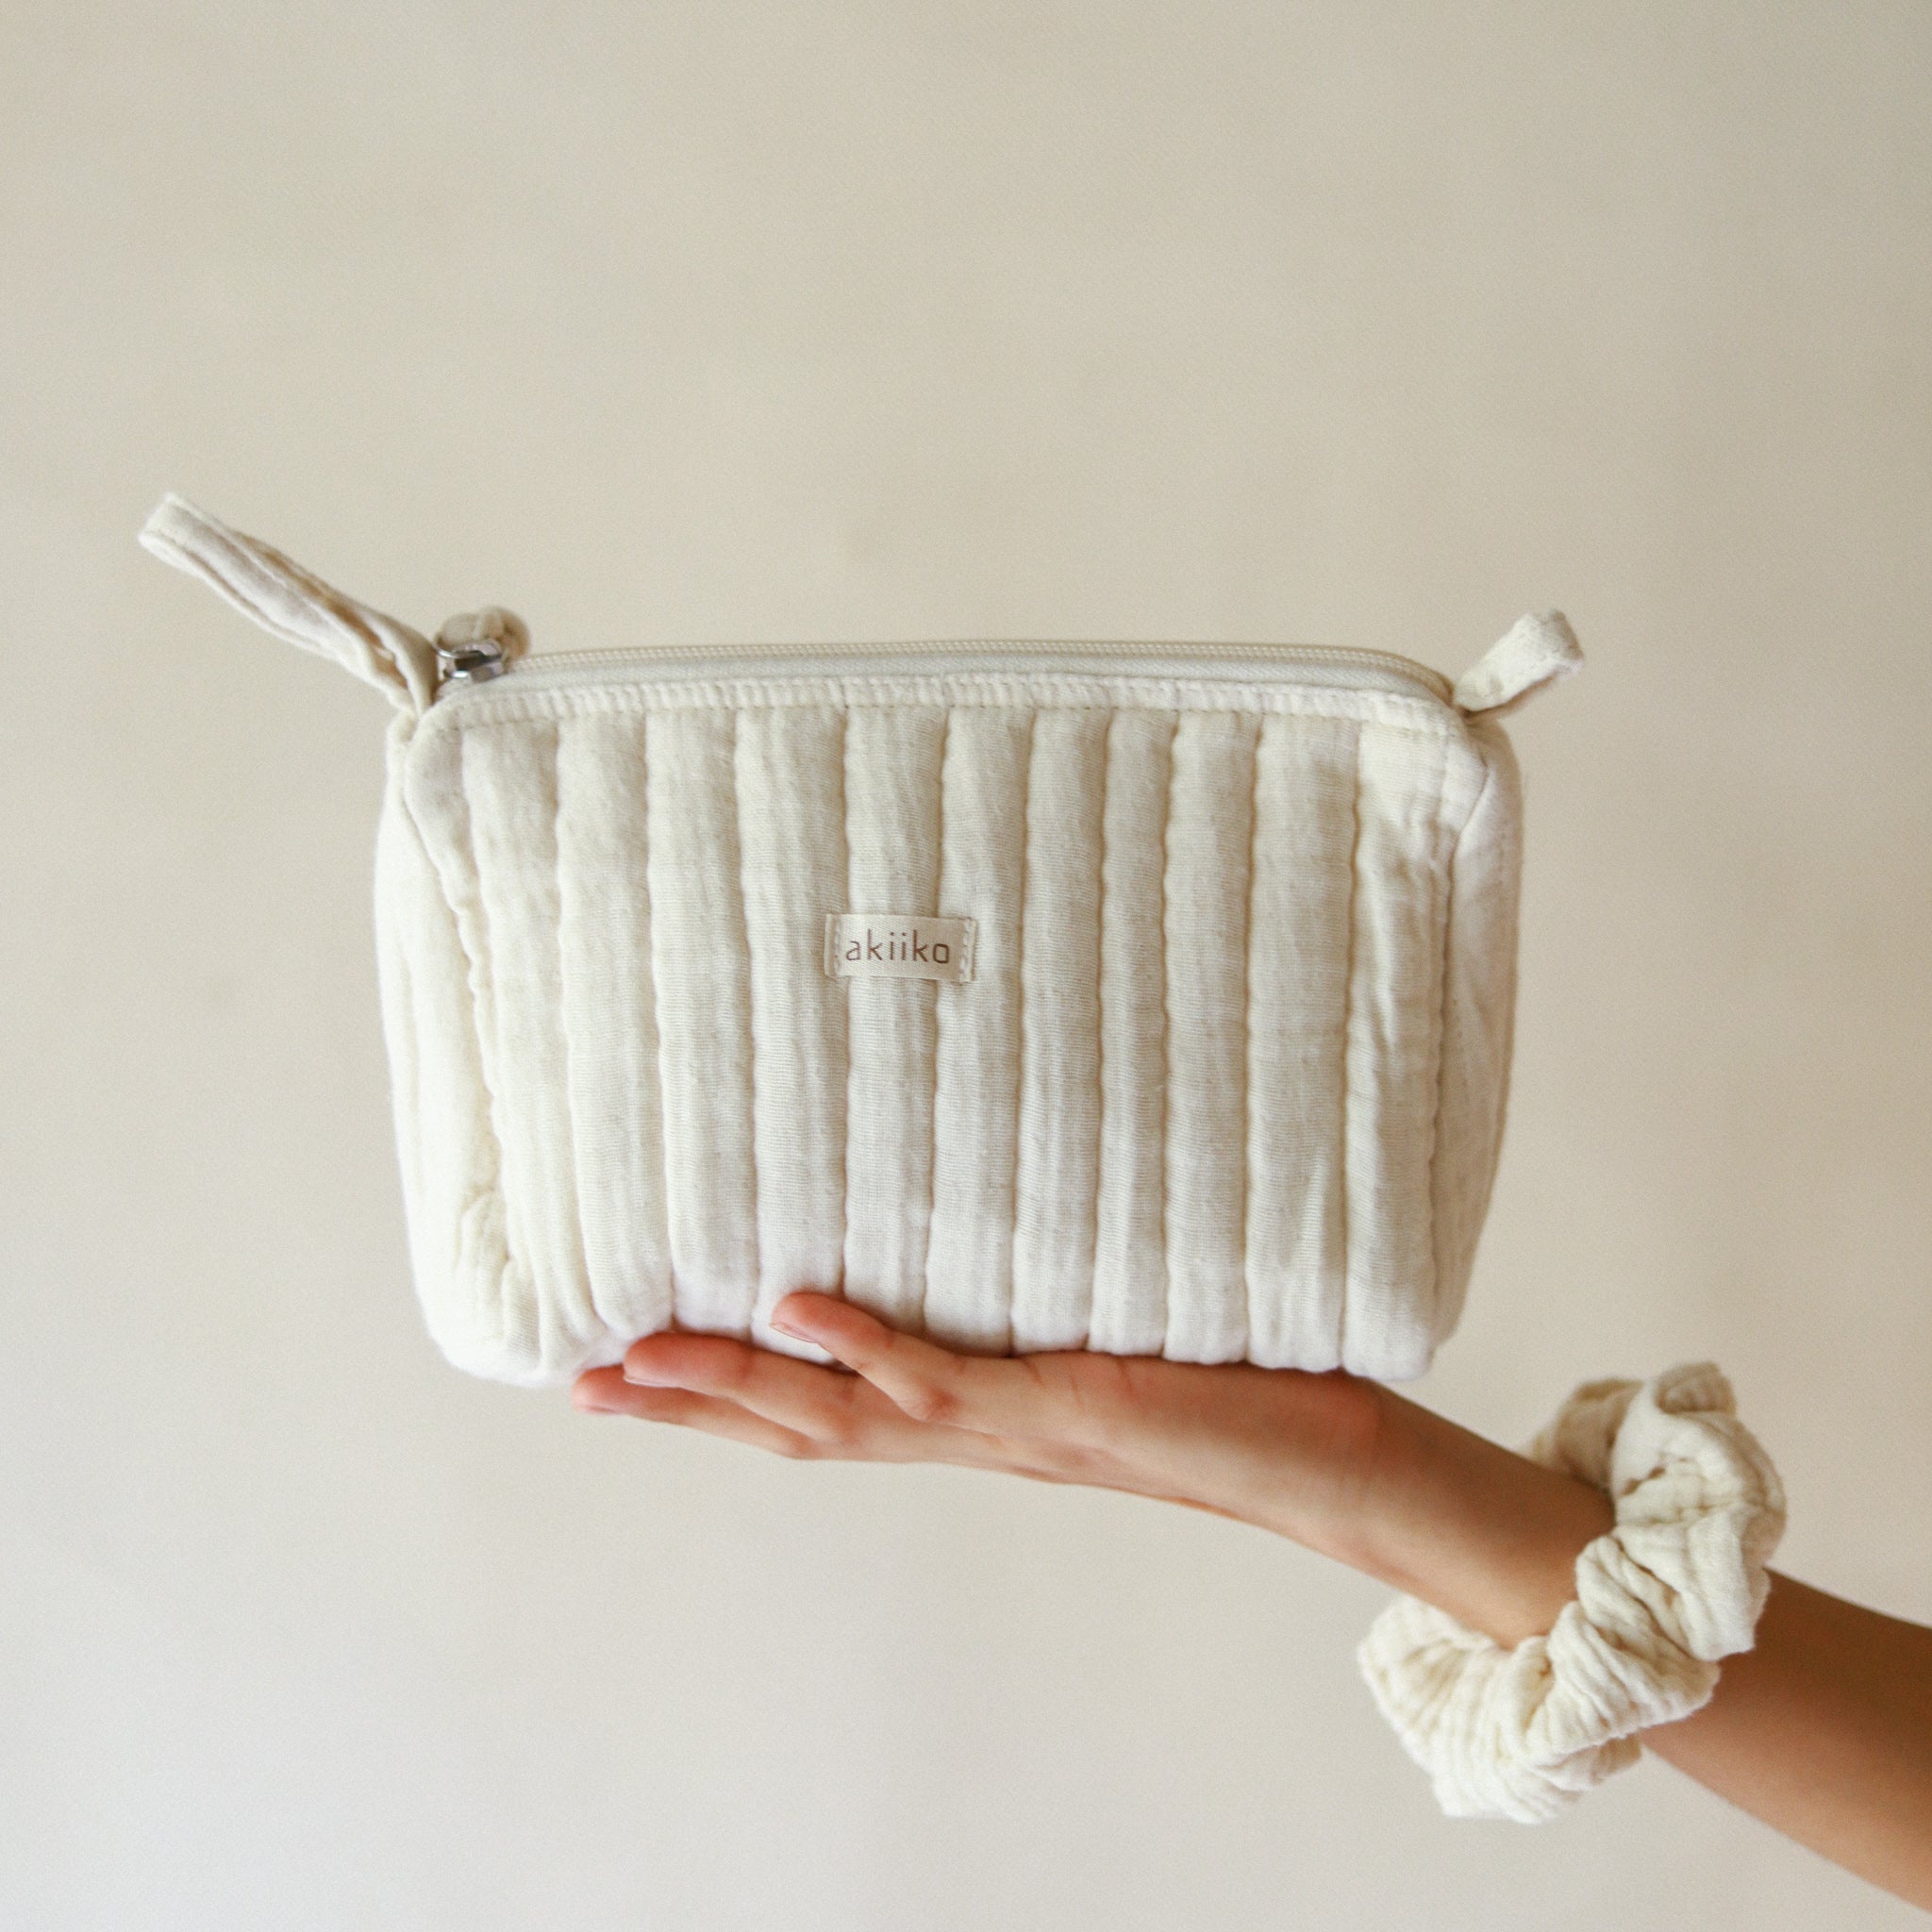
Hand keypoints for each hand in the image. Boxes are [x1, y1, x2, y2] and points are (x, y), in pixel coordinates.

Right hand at [574, 1290, 1611, 1645]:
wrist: (1342, 1466)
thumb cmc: (1228, 1393)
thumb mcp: (1104, 1340)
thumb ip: (1040, 1307)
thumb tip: (1000, 1233)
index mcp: (973, 1418)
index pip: (822, 1411)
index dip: (721, 1396)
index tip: (626, 1367)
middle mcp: (973, 1434)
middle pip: (799, 1428)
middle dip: (687, 1405)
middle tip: (579, 1380)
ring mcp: (1011, 1427)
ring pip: (842, 1417)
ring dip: (736, 1387)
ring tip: (636, 1356)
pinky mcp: (1068, 1409)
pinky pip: (946, 1381)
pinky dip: (866, 1347)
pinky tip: (796, 1307)